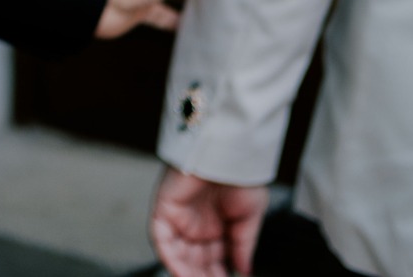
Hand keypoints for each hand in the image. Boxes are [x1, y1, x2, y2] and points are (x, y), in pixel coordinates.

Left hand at [150, 166, 267, 276]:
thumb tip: (245, 271)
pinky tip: (184, 274)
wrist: (229, 149)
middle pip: (195, 261)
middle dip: (204, 276)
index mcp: (215, 225)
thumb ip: (243, 245)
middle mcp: (195, 224)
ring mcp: (179, 218)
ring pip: (178, 256)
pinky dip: (171, 260)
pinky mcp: (164, 210)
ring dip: (188, 273)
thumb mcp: (250, 216)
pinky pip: (162, 242)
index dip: (218, 274)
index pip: (213, 260)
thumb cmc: (241, 174)